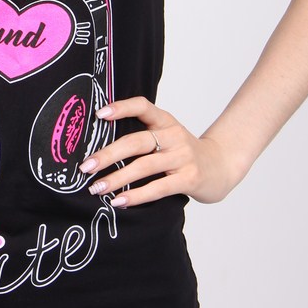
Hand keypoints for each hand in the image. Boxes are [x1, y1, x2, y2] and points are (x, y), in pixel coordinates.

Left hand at [78, 97, 243, 205]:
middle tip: (86, 166)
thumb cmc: (184, 153)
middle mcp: (174, 135)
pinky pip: (158, 188)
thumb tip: (99, 150)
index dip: (121, 107)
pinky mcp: (189, 179)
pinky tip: (119, 201)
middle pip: (136, 142)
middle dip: (108, 154)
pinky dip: (136, 195)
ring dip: (116, 178)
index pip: (143, 106)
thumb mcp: (167, 137)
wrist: (221, 167)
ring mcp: (183, 157)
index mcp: (166, 121)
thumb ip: (143, 137)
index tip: (99, 114)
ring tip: (96, 188)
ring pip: (144, 167)